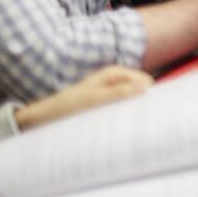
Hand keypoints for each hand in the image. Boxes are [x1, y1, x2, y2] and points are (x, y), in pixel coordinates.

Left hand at [15, 66, 151, 129]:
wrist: (45, 116)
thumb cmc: (67, 105)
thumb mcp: (94, 99)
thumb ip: (120, 92)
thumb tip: (146, 88)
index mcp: (116, 72)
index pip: (145, 80)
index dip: (150, 94)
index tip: (153, 110)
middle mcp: (116, 79)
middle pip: (141, 89)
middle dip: (143, 102)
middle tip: (142, 119)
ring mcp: (112, 90)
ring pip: (133, 99)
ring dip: (133, 110)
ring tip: (131, 123)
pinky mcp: (107, 101)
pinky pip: (123, 105)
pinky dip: (125, 113)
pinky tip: (122, 123)